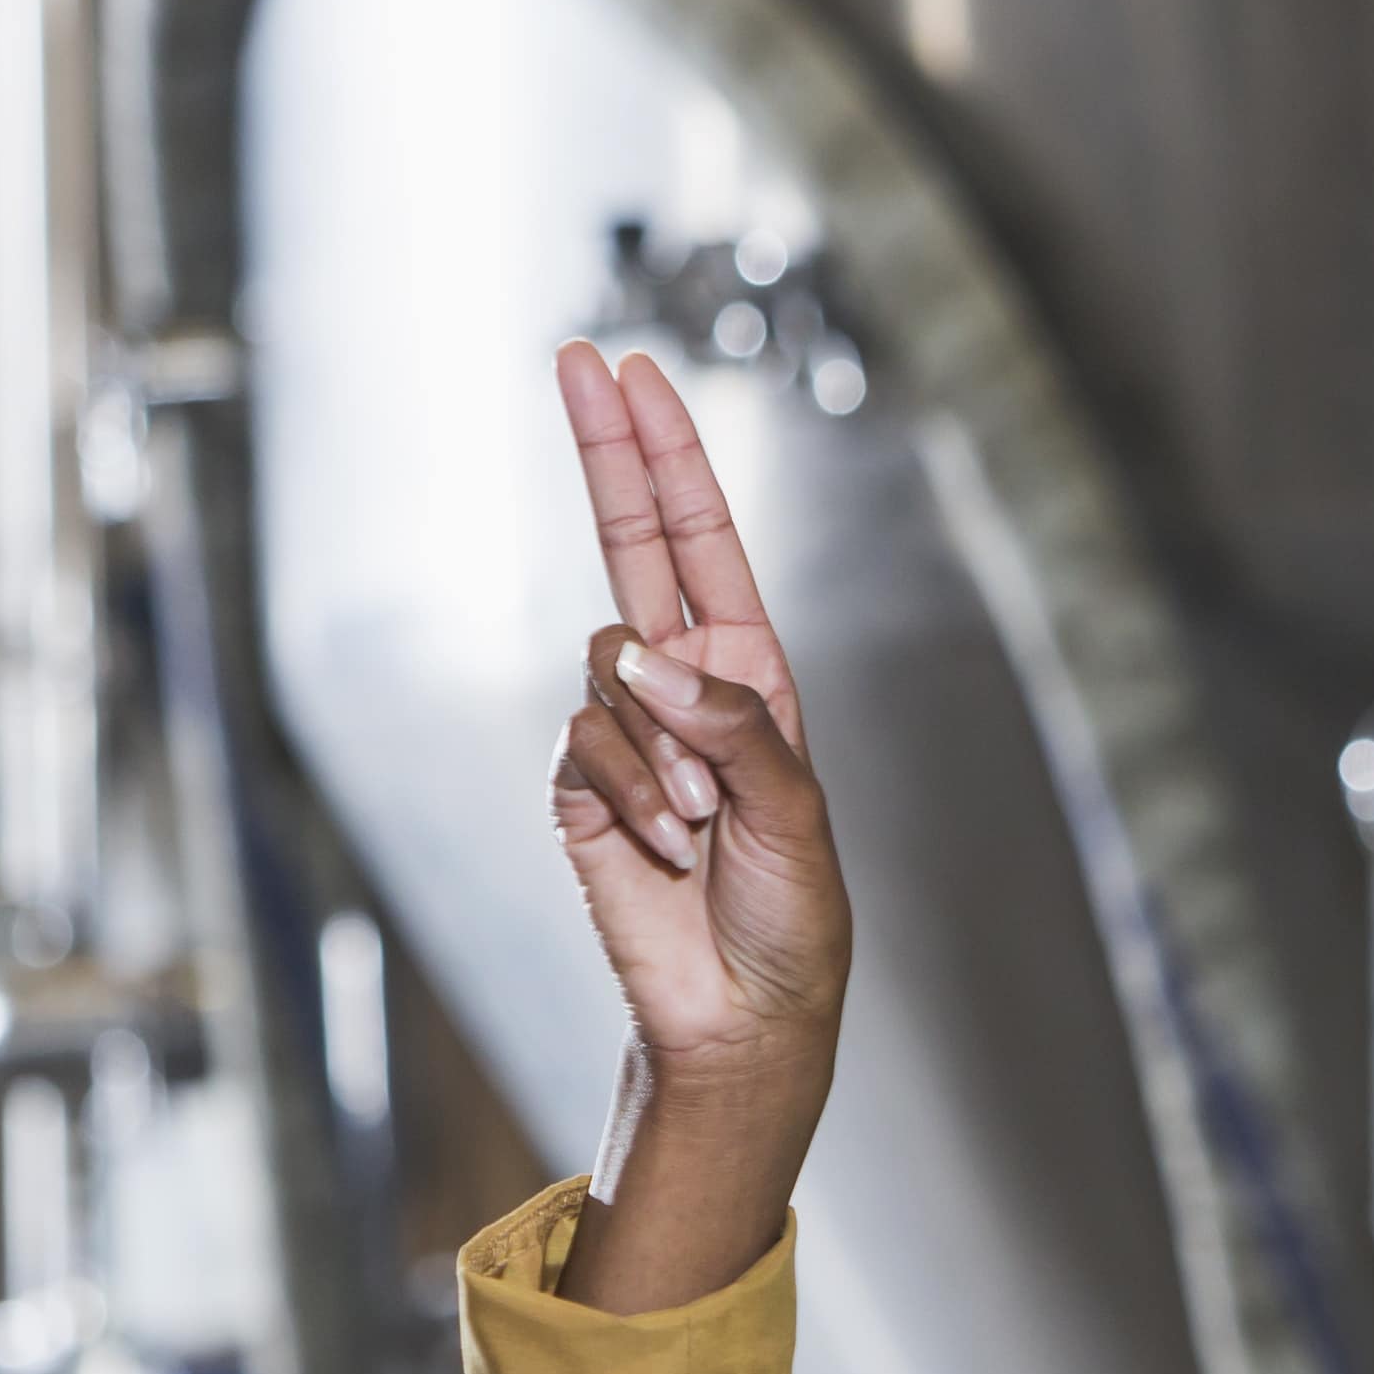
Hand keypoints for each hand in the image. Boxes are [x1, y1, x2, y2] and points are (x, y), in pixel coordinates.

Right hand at [546, 343, 848, 1308]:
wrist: (742, 1014)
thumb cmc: (794, 918)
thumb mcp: (797, 814)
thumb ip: (735, 725)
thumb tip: (646, 657)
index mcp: (750, 674)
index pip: (699, 541)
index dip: (667, 456)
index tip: (634, 371)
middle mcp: (682, 687)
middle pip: (628, 544)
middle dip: (608, 453)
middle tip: (577, 359)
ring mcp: (623, 733)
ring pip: (605, 669)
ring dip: (662, 747)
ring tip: (702, 825)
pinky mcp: (576, 786)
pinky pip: (584, 746)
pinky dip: (631, 795)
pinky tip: (665, 847)